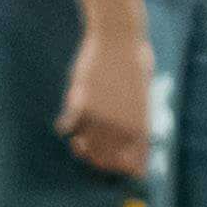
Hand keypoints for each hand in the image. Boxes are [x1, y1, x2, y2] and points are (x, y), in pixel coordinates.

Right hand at [57, 17, 157, 177]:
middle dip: (100, 161)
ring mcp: (101, 115)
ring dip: (81, 147)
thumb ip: (137, 112)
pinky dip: (66, 127)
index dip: (127, 168)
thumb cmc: (133, 58)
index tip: (121, 170)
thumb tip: (135, 129)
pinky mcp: (81, 103)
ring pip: (86, 145)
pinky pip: (69, 125)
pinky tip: (64, 125)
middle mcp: (122, 124)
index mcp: (141, 122)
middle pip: (107, 157)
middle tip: (91, 156)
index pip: (136, 159)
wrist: (118, 36)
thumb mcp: (142, 90)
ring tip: (78, 144)